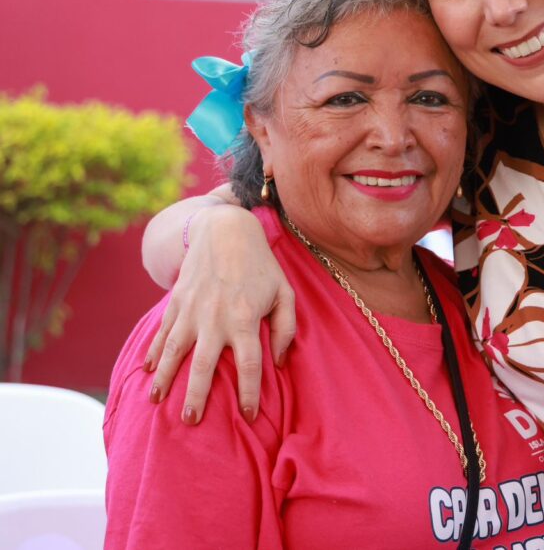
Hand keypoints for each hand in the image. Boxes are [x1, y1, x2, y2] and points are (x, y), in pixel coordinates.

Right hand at [143, 205, 295, 423]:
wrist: (225, 231)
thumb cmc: (261, 266)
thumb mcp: (285, 293)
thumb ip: (285, 328)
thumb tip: (277, 362)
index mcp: (245, 319)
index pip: (249, 366)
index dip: (249, 394)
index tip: (247, 416)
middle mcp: (216, 318)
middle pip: (204, 365)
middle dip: (197, 395)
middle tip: (191, 421)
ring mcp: (192, 310)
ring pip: (175, 351)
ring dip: (165, 378)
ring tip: (157, 402)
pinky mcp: (176, 301)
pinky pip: (163, 332)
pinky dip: (154, 352)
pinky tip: (148, 371)